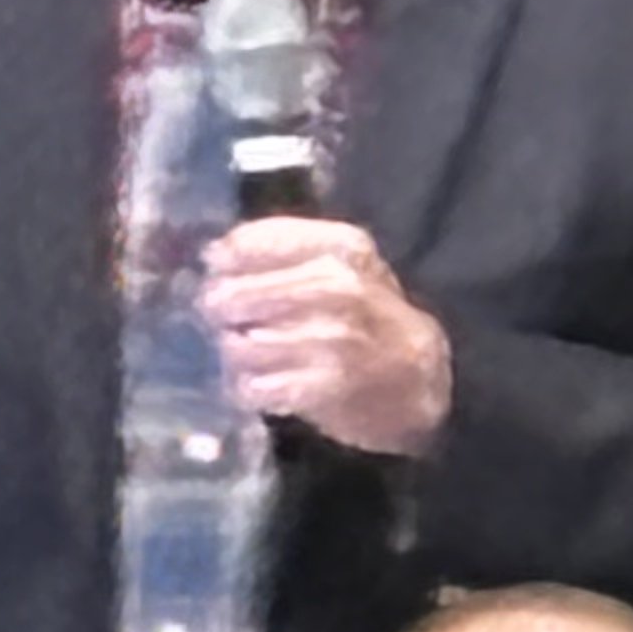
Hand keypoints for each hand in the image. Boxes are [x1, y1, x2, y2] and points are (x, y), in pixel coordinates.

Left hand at [202, 217, 452, 456]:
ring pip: (241, 345)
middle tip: (220, 321)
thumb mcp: (344, 264)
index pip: (250, 242)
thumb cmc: (368, 316)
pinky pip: (258, 387)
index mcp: (341, 246)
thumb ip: (285, 251)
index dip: (222, 261)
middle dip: (218, 311)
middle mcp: (338, 285)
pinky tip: (256, 386)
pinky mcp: (327, 385)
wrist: (420, 377)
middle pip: (235, 295)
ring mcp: (334, 337)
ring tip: (240, 356)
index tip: (214, 273)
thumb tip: (212, 254)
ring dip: (233, 353)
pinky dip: (249, 389)